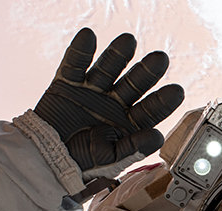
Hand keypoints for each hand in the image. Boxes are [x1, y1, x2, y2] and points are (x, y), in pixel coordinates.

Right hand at [35, 28, 183, 179]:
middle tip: (161, 60)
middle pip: (134, 83)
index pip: (150, 110)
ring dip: (118, 55)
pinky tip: (88, 37)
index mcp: (129, 122)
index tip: (177, 92)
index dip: (163, 101)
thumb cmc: (81, 163)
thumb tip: (157, 136)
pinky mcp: (68, 83)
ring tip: (129, 42)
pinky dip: (80, 51)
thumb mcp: (110, 160)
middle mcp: (114, 102)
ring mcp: (92, 90)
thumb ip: (133, 148)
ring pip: (108, 69)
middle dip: (147, 72)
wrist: (44, 160)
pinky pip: (75, 64)